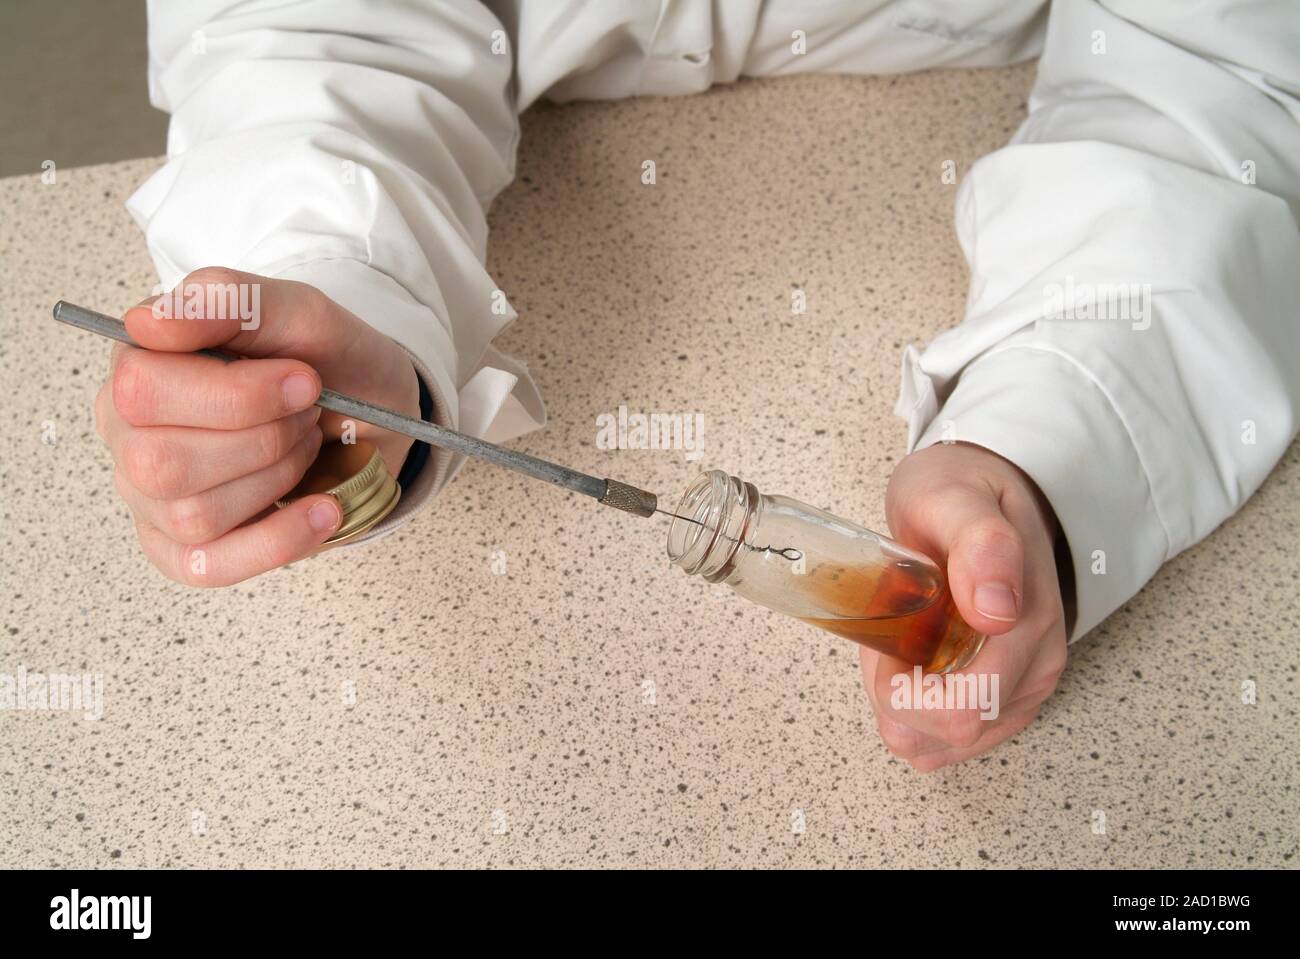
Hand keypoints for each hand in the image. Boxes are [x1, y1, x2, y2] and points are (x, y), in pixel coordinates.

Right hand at [95, 267, 419, 585]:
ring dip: (275, 478)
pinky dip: (279, 540)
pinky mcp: (184, 549)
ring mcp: (151, 497)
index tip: (304, 379)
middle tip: (307, 411)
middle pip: (162, 461)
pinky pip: (210, 566)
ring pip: (192, 514)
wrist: (371, 415)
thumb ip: (231, 300)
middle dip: (263, 439)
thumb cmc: (323, 361)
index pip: (142, 389)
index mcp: (139, 364)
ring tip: (306, 445)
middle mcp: (129, 432)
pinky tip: (321, 509)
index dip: (236, 394)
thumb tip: (149, 321)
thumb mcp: (299, 312)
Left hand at [860, 442, 1067, 770]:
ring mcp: (1023, 685)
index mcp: (1030, 625)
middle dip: (898, 697)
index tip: (889, 640)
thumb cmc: (963, 493)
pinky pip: (949, 738)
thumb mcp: (956, 499)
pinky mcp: (1006, 696)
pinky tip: (911, 665)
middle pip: (952, 734)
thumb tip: (997, 611)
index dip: (903, 691)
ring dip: (903, 704)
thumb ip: (981, 545)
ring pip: (945, 743)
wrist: (985, 489)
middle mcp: (1037, 665)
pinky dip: (914, 711)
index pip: (963, 712)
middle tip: (889, 637)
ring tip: (901, 644)